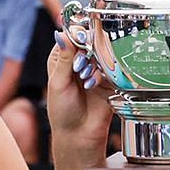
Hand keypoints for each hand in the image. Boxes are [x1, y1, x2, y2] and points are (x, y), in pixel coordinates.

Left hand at [47, 29, 112, 146]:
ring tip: (84, 79)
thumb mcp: (58, 82)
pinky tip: (92, 85)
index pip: (71, 37)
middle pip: (89, 43)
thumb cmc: (62, 111)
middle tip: (81, 64)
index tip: (81, 40)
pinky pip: (111, 69)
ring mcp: (95, 71)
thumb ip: (64, 58)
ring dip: (93, 65)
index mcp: (61, 60)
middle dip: (87, 51)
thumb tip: (62, 34)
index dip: (77, 36)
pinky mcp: (109, 81)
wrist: (79, 135)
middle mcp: (79, 63)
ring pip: (101, 55)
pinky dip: (102, 75)